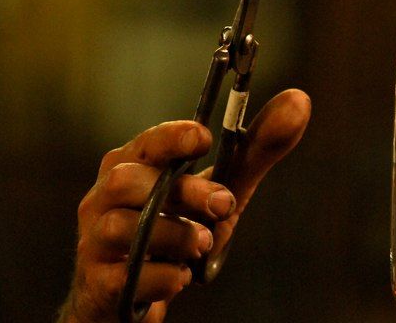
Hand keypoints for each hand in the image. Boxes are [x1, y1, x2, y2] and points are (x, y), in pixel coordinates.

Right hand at [58, 89, 309, 322]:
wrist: (137, 295)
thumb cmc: (179, 228)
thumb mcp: (222, 189)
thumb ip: (256, 150)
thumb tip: (299, 100)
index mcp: (132, 165)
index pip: (146, 142)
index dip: (172, 138)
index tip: (204, 138)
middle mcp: (104, 198)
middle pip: (129, 181)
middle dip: (184, 190)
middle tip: (225, 204)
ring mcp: (96, 243)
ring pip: (124, 228)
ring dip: (175, 234)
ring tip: (204, 243)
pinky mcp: (101, 286)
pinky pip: (129, 278)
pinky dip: (165, 277)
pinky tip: (182, 276)